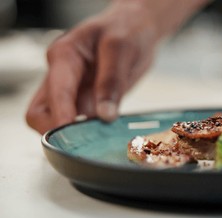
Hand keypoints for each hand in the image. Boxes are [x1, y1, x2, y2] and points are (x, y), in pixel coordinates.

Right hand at [26, 0, 207, 133]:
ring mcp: (73, 90)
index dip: (61, 116)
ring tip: (99, 138)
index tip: (72, 133)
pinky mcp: (87, 100)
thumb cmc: (126, 29)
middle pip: (40, 113)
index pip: (54, 92)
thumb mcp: (121, 48)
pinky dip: (90, 132)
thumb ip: (112, 81)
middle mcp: (62, 75)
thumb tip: (105, 114)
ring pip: (57, 121)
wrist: (138, 29)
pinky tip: (106, 134)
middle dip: (55, 130)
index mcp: (64, 56)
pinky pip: (81, 123)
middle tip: (82, 141)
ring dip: (74, 134)